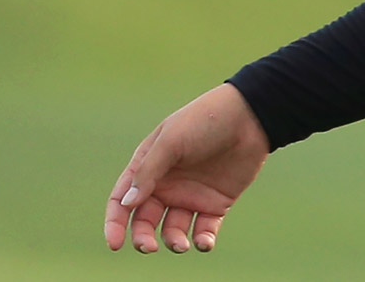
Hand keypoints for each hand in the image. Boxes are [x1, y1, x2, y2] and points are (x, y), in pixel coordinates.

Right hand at [104, 83, 270, 253]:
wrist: (250, 116)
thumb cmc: (206, 120)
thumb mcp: (171, 141)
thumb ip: (148, 172)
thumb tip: (127, 204)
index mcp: (148, 168)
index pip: (122, 201)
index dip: (115, 223)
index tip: (114, 244)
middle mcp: (166, 185)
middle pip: (144, 220)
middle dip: (142, 237)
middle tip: (148, 247)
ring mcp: (191, 195)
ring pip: (173, 230)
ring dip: (173, 241)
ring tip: (182, 245)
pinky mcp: (216, 203)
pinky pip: (204, 229)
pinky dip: (202, 241)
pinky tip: (203, 244)